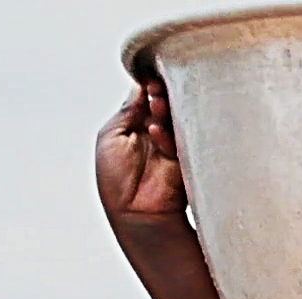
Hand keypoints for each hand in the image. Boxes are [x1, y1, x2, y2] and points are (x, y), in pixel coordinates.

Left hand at [96, 81, 186, 229]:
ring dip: (166, 108)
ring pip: (177, 116)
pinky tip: (156, 132)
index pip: (146, 96)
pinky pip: (186, 136)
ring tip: (157, 103)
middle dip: (159, 93)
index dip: (147, 86)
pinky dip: (169, 132)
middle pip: (164, 102)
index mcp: (135, 125)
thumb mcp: (111, 135)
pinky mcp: (191, 156)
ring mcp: (175, 144)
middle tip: (155, 88)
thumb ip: (127, 109)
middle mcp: (156, 131)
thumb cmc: (116, 181)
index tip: (148, 79)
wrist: (137, 215)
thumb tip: (140, 84)